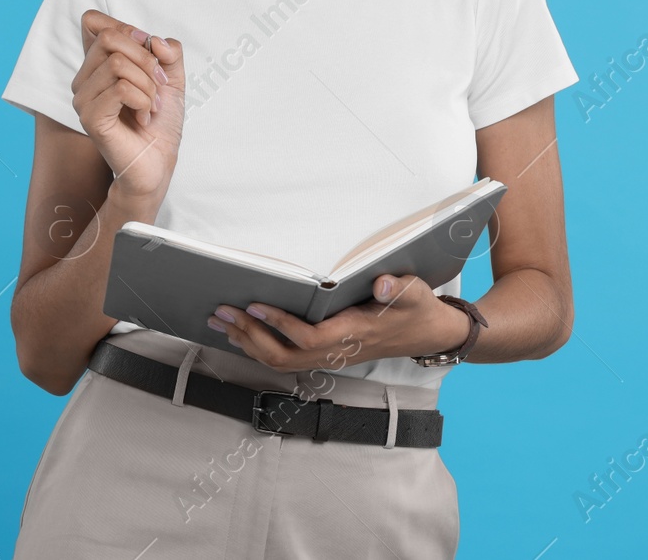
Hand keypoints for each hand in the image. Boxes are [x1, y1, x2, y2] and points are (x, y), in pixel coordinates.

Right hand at [73, 9, 184, 209]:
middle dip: (146, 58)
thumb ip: (168, 52)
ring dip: (148, 84)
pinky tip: (145, 116)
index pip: (93, 21)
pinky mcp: (90, 117)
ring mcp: (83, 98)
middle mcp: (84, 78)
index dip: (127, 28)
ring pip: (117, 64)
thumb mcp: (172, 77)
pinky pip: (120, 89)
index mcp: (98, 64)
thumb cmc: (160, 120)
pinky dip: (143, 100)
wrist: (159, 160)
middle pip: (110, 38)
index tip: (150, 52)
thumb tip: (155, 40)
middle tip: (159, 83)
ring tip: (153, 104)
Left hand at [207, 274, 471, 373]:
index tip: (254, 305)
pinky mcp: (324, 355)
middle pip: (285, 356)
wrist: (427, 334)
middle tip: (222, 312)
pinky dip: (258, 347)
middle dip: (250, 335)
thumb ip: (399, 289)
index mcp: (354, 334)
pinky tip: (241, 333)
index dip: (279, 323)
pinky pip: (286, 359)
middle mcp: (337, 351)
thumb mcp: (415, 293)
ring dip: (248, 342)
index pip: (309, 337)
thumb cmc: (417, 309)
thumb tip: (382, 285)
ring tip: (220, 321)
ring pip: (280, 361)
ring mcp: (329, 357)